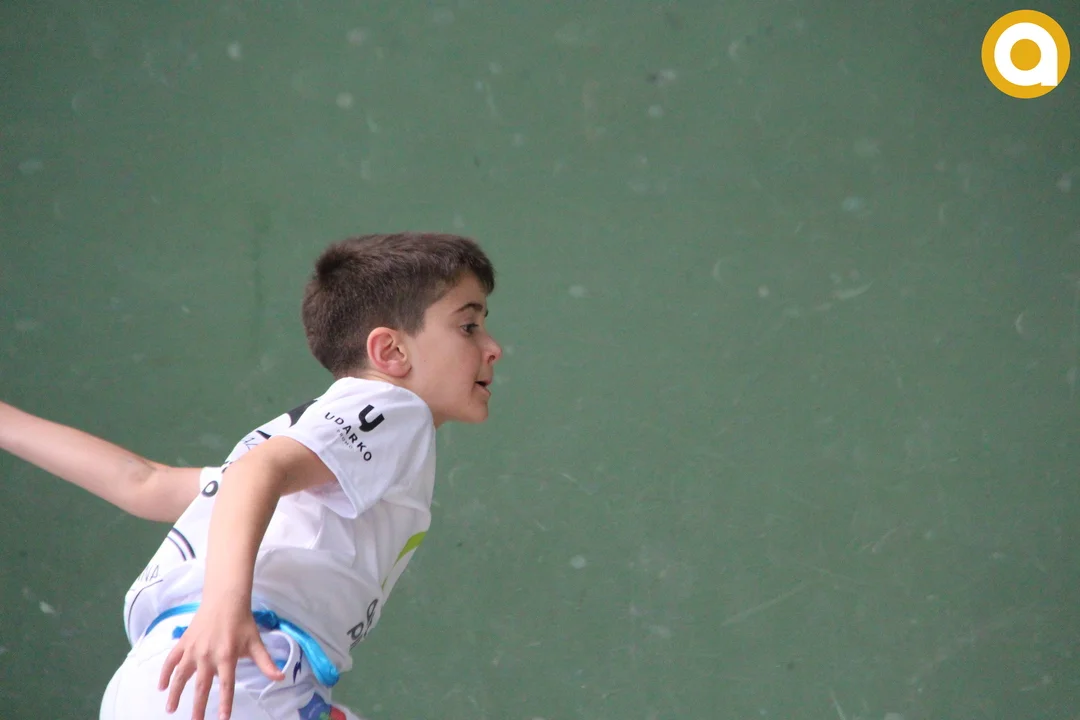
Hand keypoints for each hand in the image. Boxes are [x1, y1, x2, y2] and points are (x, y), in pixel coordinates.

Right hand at [158, 601, 284, 719]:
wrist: (225, 599)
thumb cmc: (242, 622)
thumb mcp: (255, 642)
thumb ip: (265, 663)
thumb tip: (280, 677)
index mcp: (227, 656)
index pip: (227, 684)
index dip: (225, 703)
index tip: (223, 719)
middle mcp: (207, 655)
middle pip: (201, 686)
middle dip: (197, 707)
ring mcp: (193, 649)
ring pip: (181, 675)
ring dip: (175, 693)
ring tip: (171, 709)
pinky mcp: (184, 642)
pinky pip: (171, 660)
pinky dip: (165, 674)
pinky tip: (161, 687)